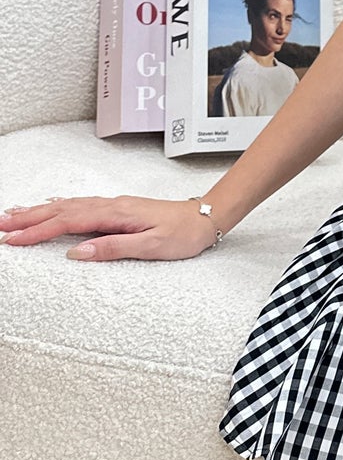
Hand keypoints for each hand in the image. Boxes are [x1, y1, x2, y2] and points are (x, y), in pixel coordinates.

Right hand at [0, 194, 223, 261]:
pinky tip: (49, 206)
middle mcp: (111, 206)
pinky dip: (58, 206)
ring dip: (39, 211)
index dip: (37, 232)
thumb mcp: (152, 247)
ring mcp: (113, 206)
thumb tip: (77, 253)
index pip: (68, 222)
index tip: (12, 240)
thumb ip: (114, 248)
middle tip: (0, 225)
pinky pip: (79, 205)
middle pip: (61, 210)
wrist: (204, 217)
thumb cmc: (182, 234)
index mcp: (116, 215)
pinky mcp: (116, 209)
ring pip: (68, 206)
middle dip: (28, 218)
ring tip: (13, 215)